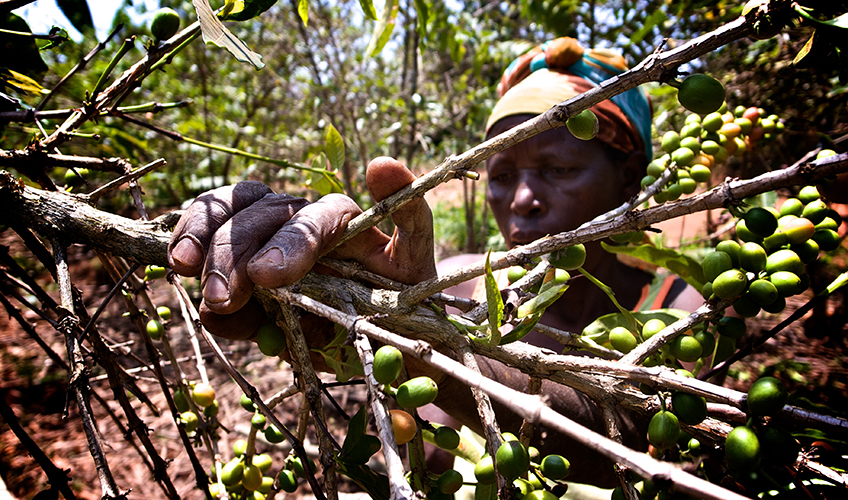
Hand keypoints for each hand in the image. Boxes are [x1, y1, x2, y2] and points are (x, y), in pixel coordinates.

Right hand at [167, 157, 435, 339]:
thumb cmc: (395, 299)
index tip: (267, 276)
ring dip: (203, 244)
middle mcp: (293, 221)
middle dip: (231, 254)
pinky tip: (205, 306)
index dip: (286, 242)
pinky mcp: (238, 271)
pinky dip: (194, 271)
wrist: (372, 342)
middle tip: (222, 296)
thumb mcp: (413, 265)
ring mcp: (260, 242)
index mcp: (336, 219)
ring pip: (222, 217)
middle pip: (254, 216)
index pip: (309, 218)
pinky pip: (205, 254)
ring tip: (193, 281)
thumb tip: (381, 164)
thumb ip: (410, 216)